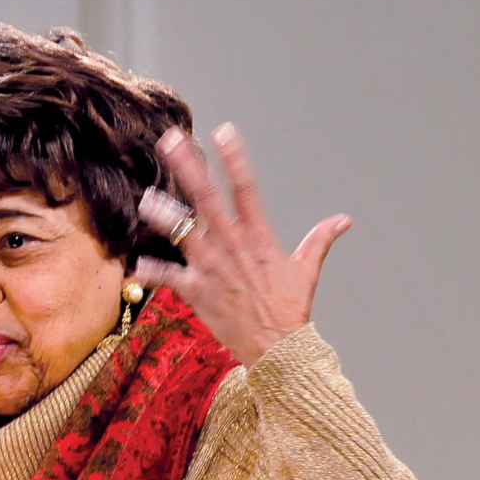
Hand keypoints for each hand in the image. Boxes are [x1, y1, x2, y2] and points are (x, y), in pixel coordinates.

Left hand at [135, 123, 350, 367]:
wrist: (277, 348)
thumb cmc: (290, 310)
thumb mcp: (307, 271)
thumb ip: (320, 241)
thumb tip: (344, 221)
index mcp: (258, 237)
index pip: (246, 188)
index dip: (234, 159)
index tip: (222, 132)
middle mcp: (232, 246)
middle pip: (206, 199)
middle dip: (188, 168)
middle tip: (171, 141)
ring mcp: (212, 268)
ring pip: (182, 233)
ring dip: (163, 216)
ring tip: (146, 199)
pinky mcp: (197, 293)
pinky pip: (169, 279)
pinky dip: (153, 272)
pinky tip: (136, 264)